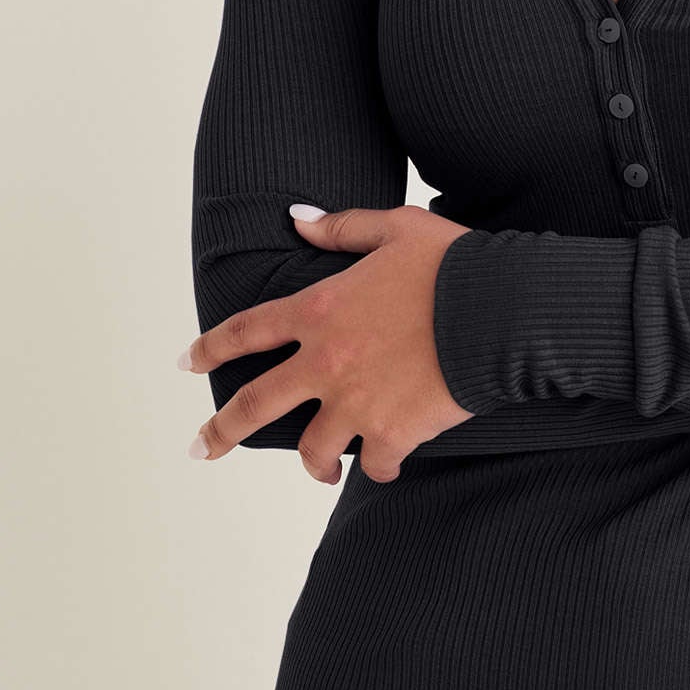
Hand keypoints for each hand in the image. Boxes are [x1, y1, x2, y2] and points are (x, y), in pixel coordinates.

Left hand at [178, 202, 474, 482]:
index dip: (210, 346)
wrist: (502, 311)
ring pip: (311, 450)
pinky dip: (380, 468)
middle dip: (220, 430)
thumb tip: (297, 218)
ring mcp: (356, 402)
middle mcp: (326, 361)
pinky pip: (376, 466)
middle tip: (201, 447)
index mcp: (320, 309)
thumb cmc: (453, 264)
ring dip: (313, 464)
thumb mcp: (397, 228)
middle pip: (253, 405)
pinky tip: (387, 466)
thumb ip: (343, 227)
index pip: (246, 330)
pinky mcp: (394, 432)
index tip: (187, 362)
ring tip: (320, 471)